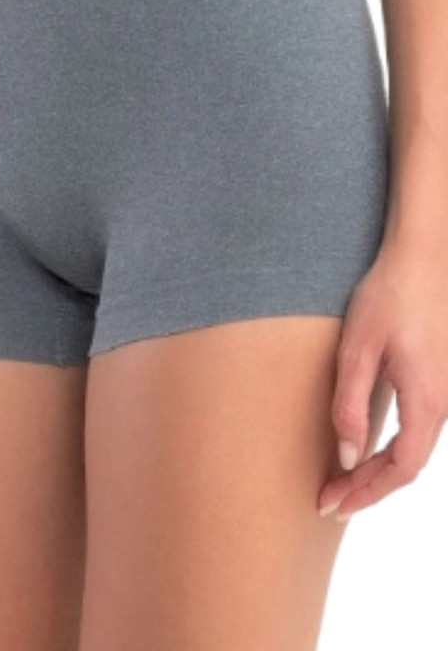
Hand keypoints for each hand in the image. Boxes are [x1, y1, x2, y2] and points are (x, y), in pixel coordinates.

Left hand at [318, 244, 447, 521]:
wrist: (421, 259)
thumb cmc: (388, 298)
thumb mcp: (357, 350)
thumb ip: (350, 405)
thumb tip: (345, 456)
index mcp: (427, 402)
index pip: (399, 468)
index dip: (365, 492)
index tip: (330, 503)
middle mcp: (442, 404)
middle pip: (407, 466)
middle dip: (367, 488)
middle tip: (328, 502)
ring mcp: (443, 393)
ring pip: (413, 451)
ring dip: (378, 472)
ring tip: (341, 484)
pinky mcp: (435, 381)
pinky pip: (416, 431)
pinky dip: (389, 450)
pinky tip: (365, 453)